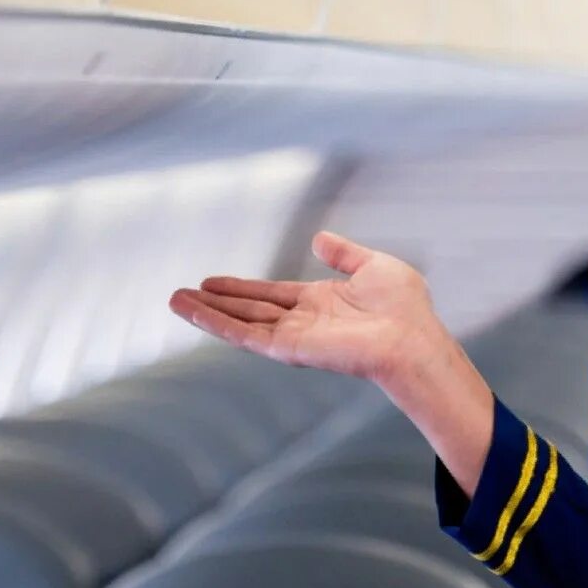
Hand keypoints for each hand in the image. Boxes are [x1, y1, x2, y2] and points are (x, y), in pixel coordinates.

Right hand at [168, 230, 451, 388]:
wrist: (412, 339)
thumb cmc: (405, 308)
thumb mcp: (373, 266)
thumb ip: (343, 254)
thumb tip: (320, 239)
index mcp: (321, 303)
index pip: (271, 294)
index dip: (240, 288)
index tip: (211, 281)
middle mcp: (303, 322)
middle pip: (248, 309)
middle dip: (215, 302)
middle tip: (181, 294)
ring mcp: (293, 337)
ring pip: (240, 324)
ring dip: (206, 314)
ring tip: (174, 301)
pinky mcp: (288, 349)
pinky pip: (245, 335)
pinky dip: (217, 325)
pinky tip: (194, 312)